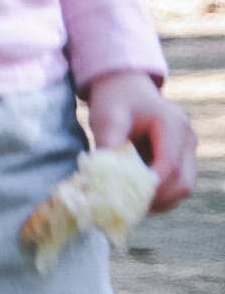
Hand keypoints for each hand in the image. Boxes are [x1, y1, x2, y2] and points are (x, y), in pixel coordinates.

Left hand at [87, 70, 199, 213]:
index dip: (149, 187)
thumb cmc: (115, 100)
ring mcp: (189, 149)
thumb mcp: (107, 118)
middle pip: (183, 182)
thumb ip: (108, 145)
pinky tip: (136, 193)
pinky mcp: (183, 158)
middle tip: (125, 206)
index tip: (124, 199)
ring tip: (129, 201)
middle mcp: (188, 138)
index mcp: (173, 124)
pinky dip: (160, 194)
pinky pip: (178, 184)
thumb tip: (104, 178)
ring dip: (159, 200)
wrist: (126, 87)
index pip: (169, 166)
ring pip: (184, 187)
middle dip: (156, 199)